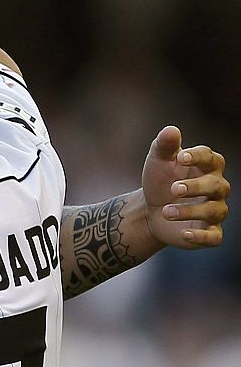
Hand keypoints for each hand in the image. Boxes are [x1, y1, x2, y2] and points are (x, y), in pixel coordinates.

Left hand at [143, 125, 227, 247]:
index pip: (211, 158)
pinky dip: (201, 236)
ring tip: (166, 211)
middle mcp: (217, 188)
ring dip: (189, 210)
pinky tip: (185, 234)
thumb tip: (172, 130)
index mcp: (207, 167)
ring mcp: (214, 210)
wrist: (150, 211)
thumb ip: (164, 145)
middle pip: (216, 185)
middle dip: (196, 187)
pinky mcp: (209, 232)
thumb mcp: (158, 162)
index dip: (198, 157)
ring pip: (214, 210)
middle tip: (173, 189)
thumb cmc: (159, 181)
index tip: (180, 158)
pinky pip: (214, 236)